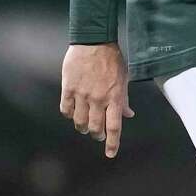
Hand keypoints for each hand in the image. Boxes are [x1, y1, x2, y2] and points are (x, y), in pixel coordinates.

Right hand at [59, 42, 134, 157]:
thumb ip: (124, 99)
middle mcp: (98, 99)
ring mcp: (82, 94)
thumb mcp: (123, 78)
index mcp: (114, 96)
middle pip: (95, 128)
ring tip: (85, 124)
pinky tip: (73, 112)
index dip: (112, 143)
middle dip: (97, 135)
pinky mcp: (68, 88)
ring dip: (83, 127)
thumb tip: (128, 115)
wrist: (93, 41)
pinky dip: (69, 114)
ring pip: (79, 122)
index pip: (114, 126)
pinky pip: (66, 110)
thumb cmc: (111, 59)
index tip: (110, 154)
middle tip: (98, 133)